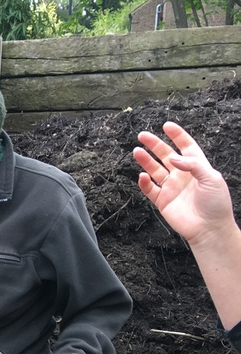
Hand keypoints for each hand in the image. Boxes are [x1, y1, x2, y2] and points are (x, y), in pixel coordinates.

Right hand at [134, 122, 235, 247]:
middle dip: (154, 145)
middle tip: (142, 135)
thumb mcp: (211, 178)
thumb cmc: (215, 203)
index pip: (185, 147)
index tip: (167, 126)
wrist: (209, 228)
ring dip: (145, 160)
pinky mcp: (162, 201)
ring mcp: (171, 188)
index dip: (177, 136)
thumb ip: (193, 165)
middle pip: (165, 155)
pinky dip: (144, 182)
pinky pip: (150, 189)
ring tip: (136, 151)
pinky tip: (142, 176)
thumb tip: (173, 158)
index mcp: (197, 167)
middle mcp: (182, 175)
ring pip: (154, 170)